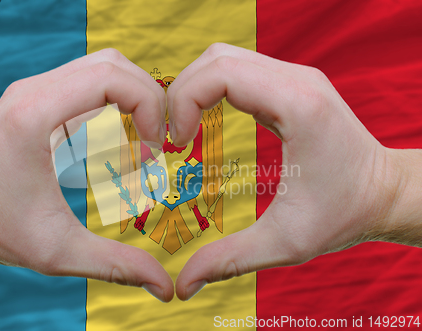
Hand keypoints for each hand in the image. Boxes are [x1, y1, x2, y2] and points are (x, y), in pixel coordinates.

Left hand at [0, 49, 172, 301]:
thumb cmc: (0, 229)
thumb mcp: (59, 252)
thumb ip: (116, 266)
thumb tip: (165, 286)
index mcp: (35, 115)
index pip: (110, 78)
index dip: (148, 106)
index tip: (156, 146)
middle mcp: (34, 90)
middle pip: (113, 65)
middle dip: (149, 98)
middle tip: (159, 142)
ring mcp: (35, 88)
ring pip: (104, 65)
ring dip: (135, 96)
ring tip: (146, 137)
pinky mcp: (40, 96)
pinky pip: (91, 79)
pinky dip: (119, 99)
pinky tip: (124, 135)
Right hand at [168, 43, 414, 299]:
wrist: (385, 193)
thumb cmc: (344, 215)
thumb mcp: (285, 243)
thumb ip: (229, 260)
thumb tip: (182, 286)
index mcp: (298, 106)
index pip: (221, 73)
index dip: (183, 101)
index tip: (176, 143)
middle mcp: (297, 79)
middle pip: (216, 58)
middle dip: (180, 92)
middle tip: (172, 137)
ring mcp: (296, 76)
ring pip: (225, 57)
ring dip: (194, 87)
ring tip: (183, 128)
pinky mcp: (292, 83)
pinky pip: (239, 68)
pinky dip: (211, 87)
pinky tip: (205, 119)